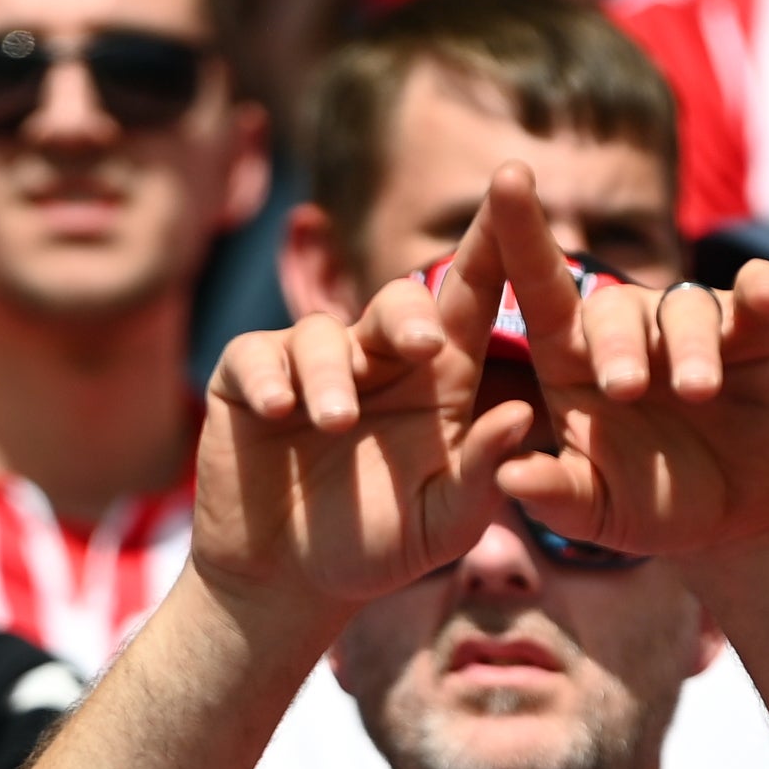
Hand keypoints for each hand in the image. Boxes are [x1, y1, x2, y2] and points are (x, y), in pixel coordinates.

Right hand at [190, 269, 529, 637]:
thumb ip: (483, 474)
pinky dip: (271, 377)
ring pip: (323, 334)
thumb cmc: (378, 548)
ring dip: (332, 374)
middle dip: (410, 315)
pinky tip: (281, 410)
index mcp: (438, 381)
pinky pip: (257, 356)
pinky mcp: (248, 380)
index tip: (516, 182)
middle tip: (426, 346)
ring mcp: (309, 365)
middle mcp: (377, 360)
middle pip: (399, 303)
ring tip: (337, 424)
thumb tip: (520, 414)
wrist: (287, 585)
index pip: (470, 299)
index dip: (492, 243)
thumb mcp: (443, 525)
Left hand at [476, 170, 768, 564]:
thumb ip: (552, 495)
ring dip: (688, 347)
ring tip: (697, 393)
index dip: (522, 233)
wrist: (734, 521)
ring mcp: (694, 328)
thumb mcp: (595, 512)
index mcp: (573, 362)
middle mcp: (630, 331)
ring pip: (683, 309)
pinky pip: (756, 296)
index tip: (506, 177)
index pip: (540, 288)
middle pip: (612, 308)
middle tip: (624, 390)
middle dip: (615, 343)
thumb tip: (507, 477)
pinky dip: (761, 290)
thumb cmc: (649, 504)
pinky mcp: (757, 334)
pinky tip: (765, 293)